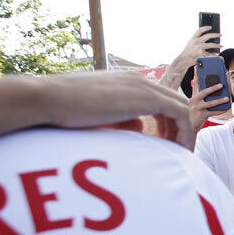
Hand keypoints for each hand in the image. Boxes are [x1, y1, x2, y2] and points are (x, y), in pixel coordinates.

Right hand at [40, 71, 194, 148]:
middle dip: (180, 127)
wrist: (49, 99)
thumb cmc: (65, 110)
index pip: (160, 100)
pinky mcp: (147, 97)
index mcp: (126, 83)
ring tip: (180, 154)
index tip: (164, 143)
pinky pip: (180, 114)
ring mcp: (144, 86)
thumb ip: (122, 119)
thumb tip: (141, 127)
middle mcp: (139, 80)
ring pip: (181, 108)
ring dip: (184, 131)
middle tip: (178, 150)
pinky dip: (184, 132)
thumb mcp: (99, 115)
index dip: (167, 123)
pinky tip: (179, 150)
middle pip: (175, 102)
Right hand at [160, 26, 220, 89]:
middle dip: (216, 35)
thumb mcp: (190, 44)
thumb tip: (206, 40)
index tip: (210, 27)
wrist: (183, 61)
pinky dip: (214, 54)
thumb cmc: (187, 53)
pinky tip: (216, 54)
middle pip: (208, 36)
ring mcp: (199, 48)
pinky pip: (210, 54)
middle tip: (220, 35)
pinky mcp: (201, 54)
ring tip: (221, 45)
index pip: (200, 30)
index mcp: (193, 38)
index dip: (205, 28)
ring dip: (218, 45)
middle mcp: (196, 42)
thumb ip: (196, 41)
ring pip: (211, 44)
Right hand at [188, 69, 229, 128]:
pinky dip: (220, 111)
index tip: (197, 65)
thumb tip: (211, 89)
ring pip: (210, 103)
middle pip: (204, 92)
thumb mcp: (195, 104)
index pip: (195, 84)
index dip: (196, 74)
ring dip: (220, 100)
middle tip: (222, 84)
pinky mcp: (201, 115)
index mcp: (193, 96)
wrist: (188, 126)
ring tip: (227, 98)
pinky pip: (213, 112)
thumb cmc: (194, 114)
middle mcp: (194, 101)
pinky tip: (226, 109)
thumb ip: (201, 96)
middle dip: (213, 88)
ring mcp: (197, 108)